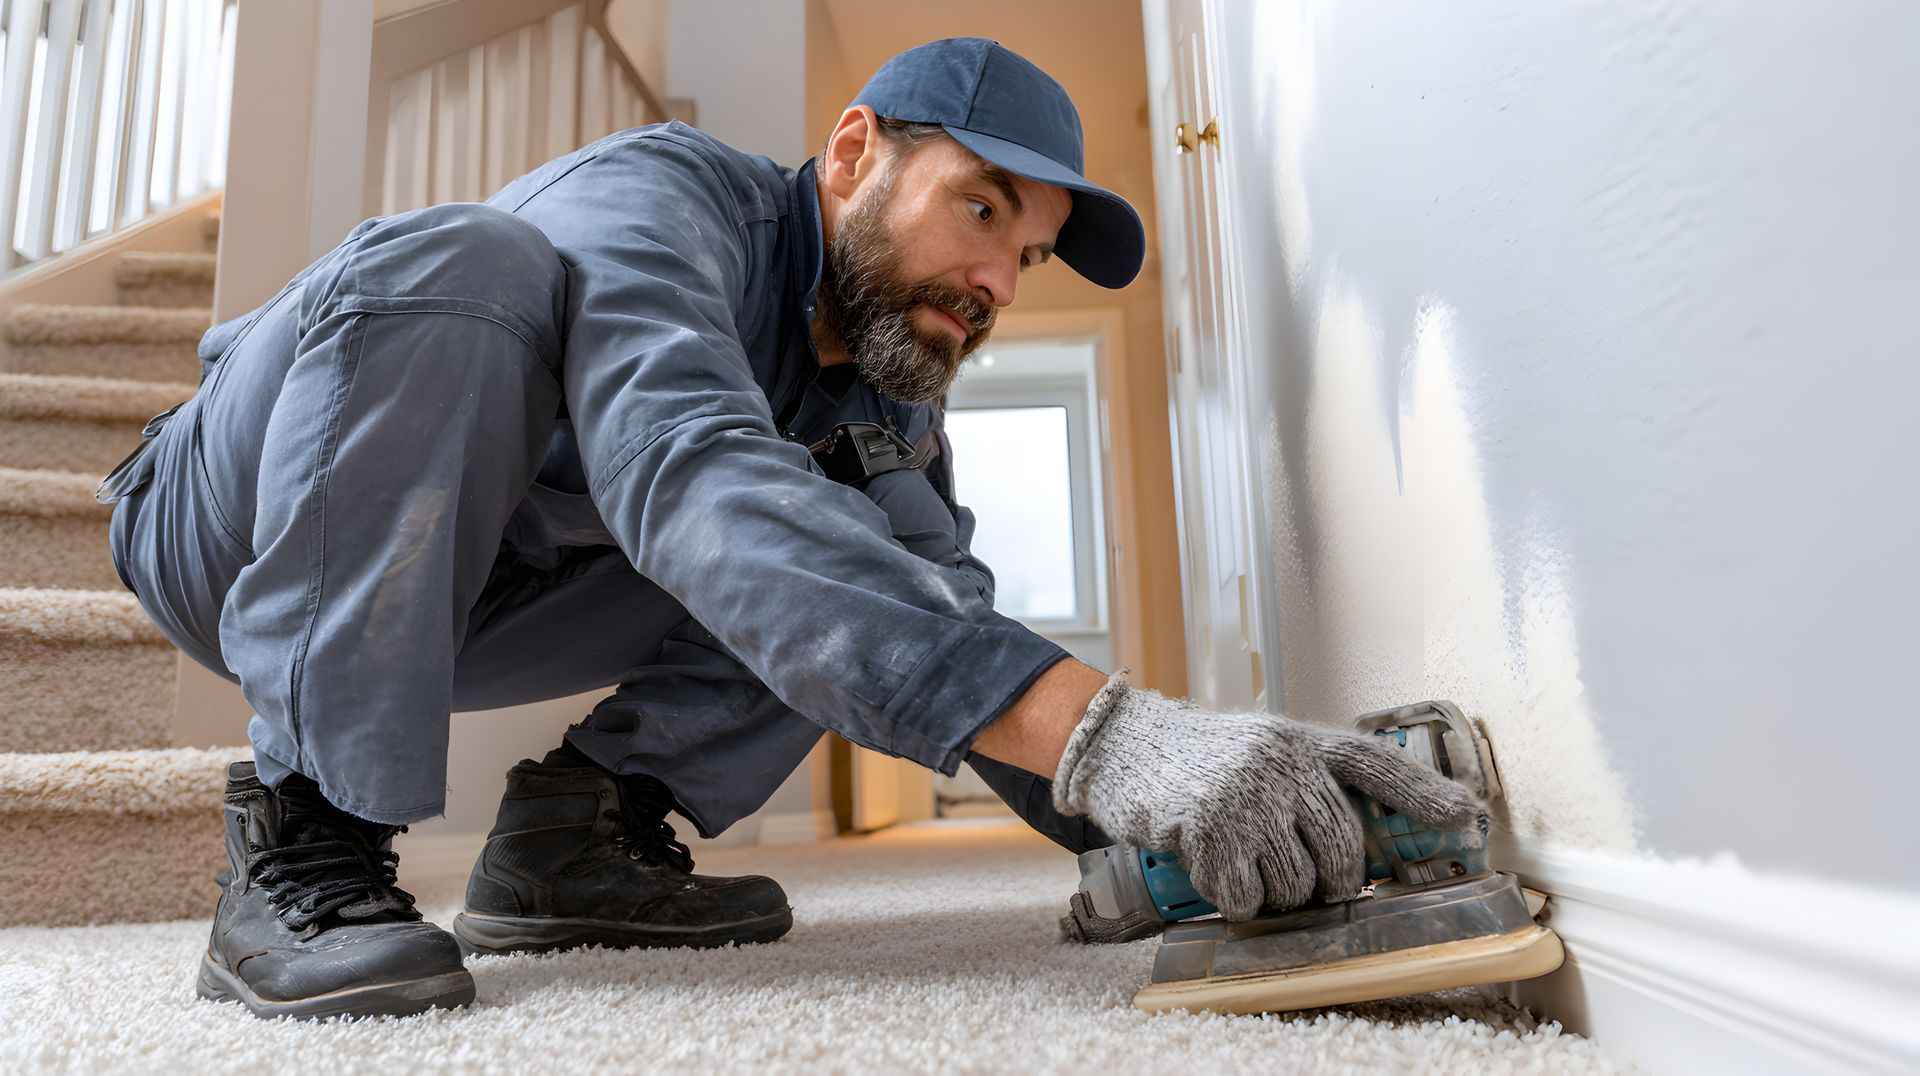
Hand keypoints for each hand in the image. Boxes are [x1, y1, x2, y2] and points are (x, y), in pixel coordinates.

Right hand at [1051, 674, 1483, 919]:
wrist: (1125, 745)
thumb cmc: (1202, 758)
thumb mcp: (1263, 749)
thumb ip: (1308, 782)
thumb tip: (1357, 848)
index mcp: (1300, 742)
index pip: (1373, 764)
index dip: (1422, 792)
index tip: (1466, 817)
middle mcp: (1280, 762)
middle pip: (1341, 848)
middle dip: (1331, 881)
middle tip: (1306, 883)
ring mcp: (1244, 794)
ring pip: (1295, 881)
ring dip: (1277, 895)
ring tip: (1249, 870)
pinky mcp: (1206, 826)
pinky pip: (1246, 895)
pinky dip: (1235, 899)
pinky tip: (1215, 873)